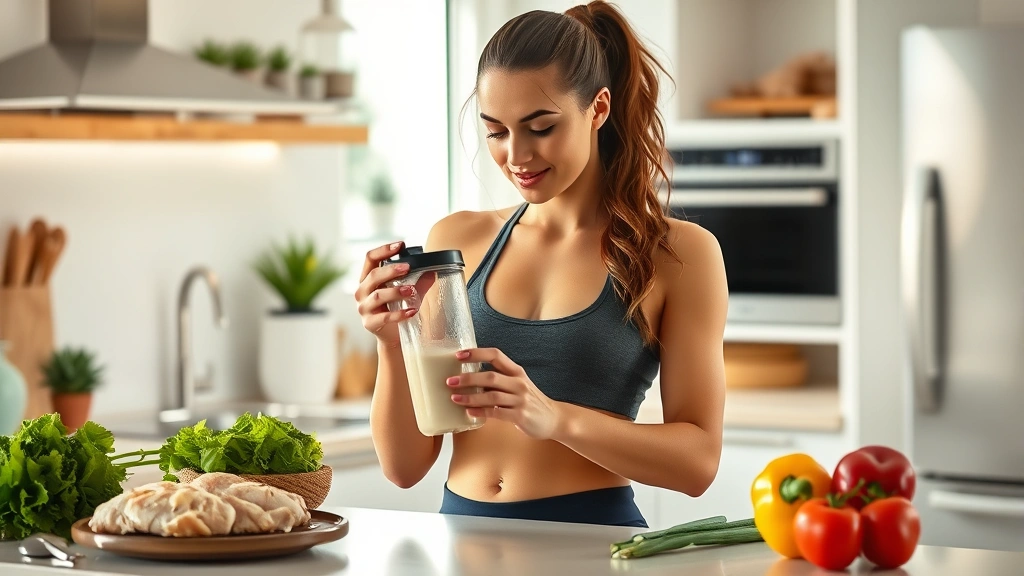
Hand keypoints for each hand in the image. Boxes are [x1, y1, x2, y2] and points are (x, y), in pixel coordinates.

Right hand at [354, 242, 416, 346]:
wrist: (392, 336)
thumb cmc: (395, 309)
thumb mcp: (406, 293)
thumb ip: (418, 282)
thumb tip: (433, 271)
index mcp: (367, 279)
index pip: (370, 259)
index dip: (383, 250)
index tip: (400, 245)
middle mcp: (362, 291)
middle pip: (373, 276)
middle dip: (391, 270)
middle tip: (407, 267)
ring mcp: (364, 308)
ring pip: (378, 296)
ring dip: (396, 291)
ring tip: (412, 291)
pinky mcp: (370, 323)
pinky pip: (384, 317)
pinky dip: (399, 314)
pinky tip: (412, 311)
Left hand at [447, 348, 562, 439]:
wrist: (554, 418)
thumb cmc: (530, 401)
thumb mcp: (518, 385)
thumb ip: (499, 381)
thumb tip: (469, 380)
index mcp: (516, 371)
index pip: (496, 355)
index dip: (476, 353)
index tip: (458, 355)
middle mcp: (519, 383)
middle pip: (490, 376)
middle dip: (468, 378)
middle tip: (450, 381)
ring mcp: (520, 400)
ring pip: (492, 396)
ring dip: (471, 397)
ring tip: (455, 398)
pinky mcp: (520, 416)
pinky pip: (497, 413)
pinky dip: (481, 412)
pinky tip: (469, 412)